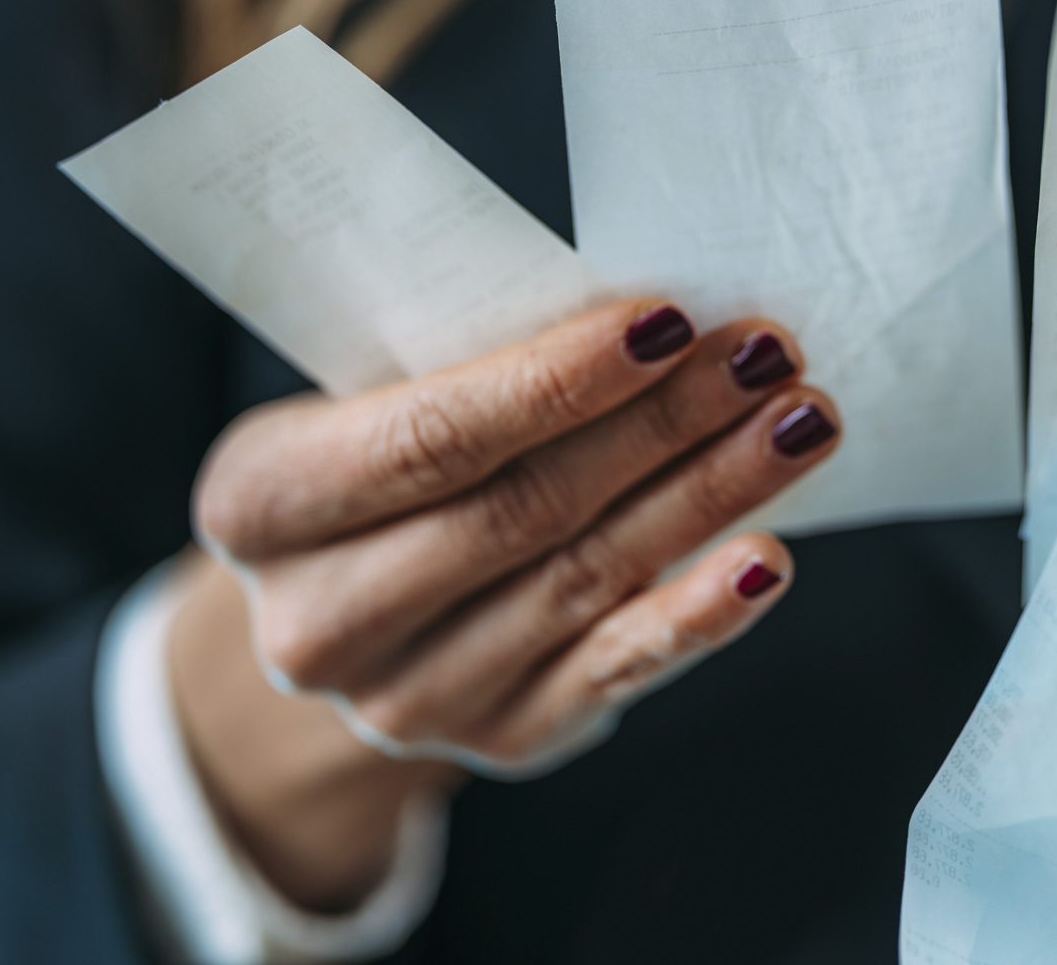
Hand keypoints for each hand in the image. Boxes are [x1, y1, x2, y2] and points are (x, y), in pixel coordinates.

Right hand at [173, 299, 837, 907]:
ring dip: (709, 494)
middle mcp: (318, 620)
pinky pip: (616, 669)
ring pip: (585, 578)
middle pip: (523, 508)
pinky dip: (699, 613)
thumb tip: (658, 319)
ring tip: (797, 423)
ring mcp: (409, 696)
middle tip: (767, 355)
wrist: (356, 614)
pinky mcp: (502, 736)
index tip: (669, 319)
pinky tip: (766, 558)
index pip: (428, 437)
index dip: (555, 381)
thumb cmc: (388, 467)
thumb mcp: (377, 401)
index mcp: (259, 503)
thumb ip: (476, 367)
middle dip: (663, 423)